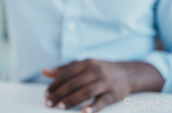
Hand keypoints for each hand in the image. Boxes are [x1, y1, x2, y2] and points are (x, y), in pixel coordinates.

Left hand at [42, 59, 162, 112]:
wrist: (127, 73)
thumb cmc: (99, 70)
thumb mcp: (83, 66)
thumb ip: (64, 70)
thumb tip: (44, 72)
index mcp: (86, 63)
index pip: (66, 74)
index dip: (55, 84)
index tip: (46, 94)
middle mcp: (95, 71)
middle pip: (74, 83)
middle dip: (60, 94)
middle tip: (50, 103)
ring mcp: (105, 82)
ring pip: (86, 91)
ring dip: (71, 100)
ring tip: (60, 107)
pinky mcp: (113, 94)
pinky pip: (102, 101)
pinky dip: (93, 107)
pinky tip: (84, 112)